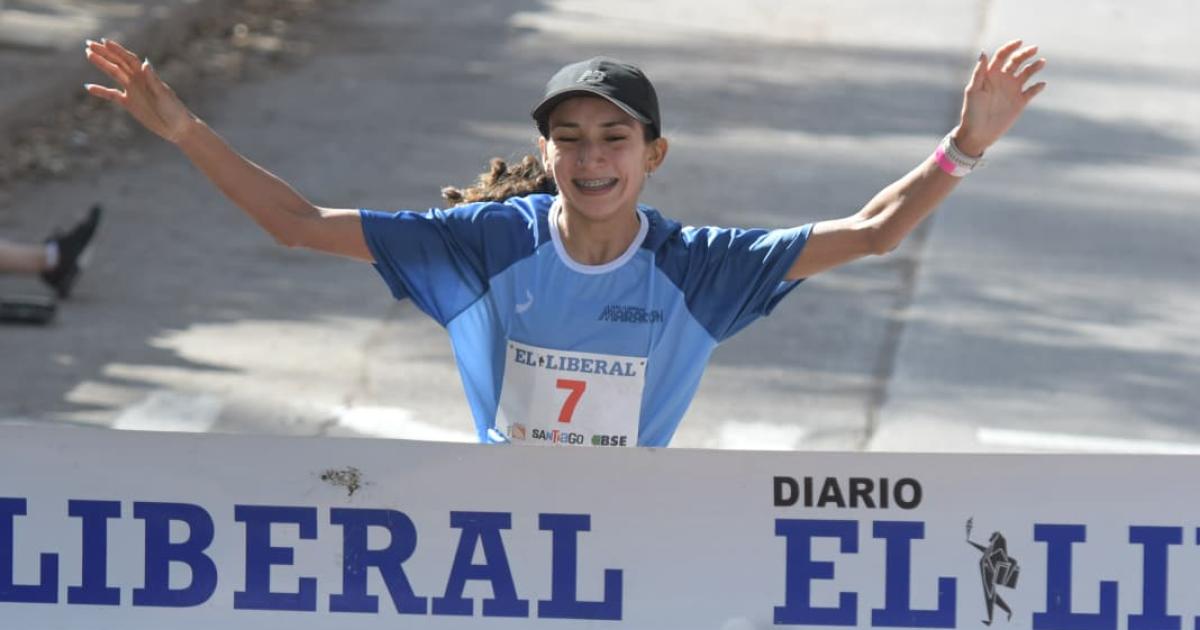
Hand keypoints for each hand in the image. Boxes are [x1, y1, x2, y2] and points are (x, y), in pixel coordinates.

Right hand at [84, 39, 195, 142]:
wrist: (178, 128)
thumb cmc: (175, 110)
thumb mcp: (163, 95)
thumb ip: (153, 80)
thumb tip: (145, 63)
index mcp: (146, 76)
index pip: (129, 59)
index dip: (117, 50)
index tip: (104, 42)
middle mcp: (138, 81)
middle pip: (119, 63)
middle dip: (104, 53)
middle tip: (88, 43)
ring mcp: (133, 91)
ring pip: (114, 74)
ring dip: (102, 64)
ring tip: (88, 54)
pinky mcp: (130, 103)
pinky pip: (112, 94)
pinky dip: (101, 90)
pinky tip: (88, 87)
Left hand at [954, 40, 1047, 155]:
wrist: (978, 133)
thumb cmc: (971, 112)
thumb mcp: (973, 91)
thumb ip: (979, 72)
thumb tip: (983, 52)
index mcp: (990, 74)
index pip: (1002, 55)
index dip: (1010, 47)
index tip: (1019, 42)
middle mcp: (1003, 79)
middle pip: (1017, 61)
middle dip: (1026, 53)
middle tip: (1034, 49)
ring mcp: (1012, 90)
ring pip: (1027, 73)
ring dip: (1035, 66)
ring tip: (1042, 62)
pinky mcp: (1020, 102)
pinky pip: (1032, 91)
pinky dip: (1038, 86)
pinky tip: (1041, 84)